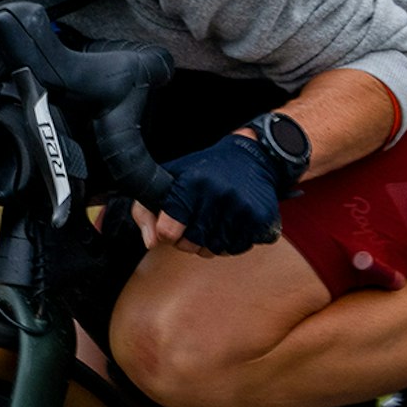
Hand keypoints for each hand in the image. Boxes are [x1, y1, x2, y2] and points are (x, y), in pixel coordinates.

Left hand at [146, 132, 287, 257]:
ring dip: (211, 243)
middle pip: (190, 245)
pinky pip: (238, 248)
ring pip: (215, 250)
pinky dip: (232, 242)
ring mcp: (242, 207)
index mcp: (191, 183)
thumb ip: (145, 210)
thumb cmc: (206, 170)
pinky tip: (232, 224)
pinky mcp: (260, 218)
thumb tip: (152, 242)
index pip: (168, 231)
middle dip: (188, 240)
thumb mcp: (169, 178)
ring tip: (214, 222)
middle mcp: (218, 194)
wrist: (253, 157)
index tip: (172, 224)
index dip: (167, 232)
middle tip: (194, 224)